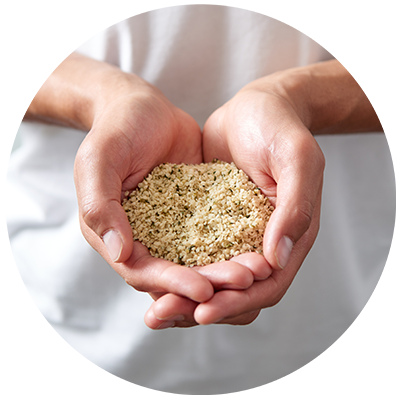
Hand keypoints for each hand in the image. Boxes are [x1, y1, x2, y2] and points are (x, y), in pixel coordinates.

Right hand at [73, 66, 255, 309]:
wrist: (143, 107)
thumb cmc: (115, 128)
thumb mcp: (99, 160)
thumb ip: (100, 206)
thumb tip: (119, 252)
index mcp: (113, 234)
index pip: (141, 271)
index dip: (172, 283)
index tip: (203, 288)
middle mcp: (142, 238)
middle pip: (175, 273)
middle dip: (210, 281)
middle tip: (244, 280)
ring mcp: (171, 227)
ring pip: (199, 259)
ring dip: (227, 268)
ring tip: (258, 268)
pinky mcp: (194, 213)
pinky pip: (216, 233)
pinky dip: (234, 243)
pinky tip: (259, 246)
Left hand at [147, 72, 324, 326]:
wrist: (256, 106)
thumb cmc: (280, 127)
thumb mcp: (296, 158)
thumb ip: (295, 206)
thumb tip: (276, 259)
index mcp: (289, 236)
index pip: (266, 286)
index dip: (236, 302)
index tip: (203, 309)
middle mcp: (262, 243)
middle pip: (235, 292)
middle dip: (201, 307)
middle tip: (162, 315)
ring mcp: (236, 234)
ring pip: (212, 278)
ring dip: (184, 295)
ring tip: (152, 306)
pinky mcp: (213, 221)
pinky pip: (194, 252)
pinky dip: (177, 267)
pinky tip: (149, 271)